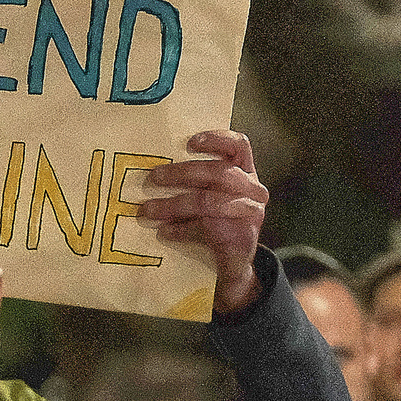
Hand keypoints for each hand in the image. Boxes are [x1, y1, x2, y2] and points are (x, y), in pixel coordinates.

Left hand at [137, 129, 269, 315]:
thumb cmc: (219, 218)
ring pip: (207, 202)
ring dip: (173, 205)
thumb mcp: (214, 194)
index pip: (239, 146)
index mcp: (246, 172)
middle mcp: (253, 189)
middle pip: (217, 173)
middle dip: (181, 173)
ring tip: (148, 209)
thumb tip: (158, 166)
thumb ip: (199, 178)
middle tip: (153, 177)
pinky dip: (181, 229)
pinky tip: (164, 232)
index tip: (189, 142)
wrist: (236, 261)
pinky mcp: (240, 237)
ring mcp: (250, 213)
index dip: (216, 139)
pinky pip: (205, 228)